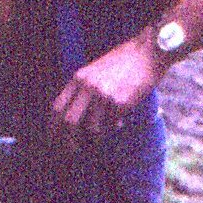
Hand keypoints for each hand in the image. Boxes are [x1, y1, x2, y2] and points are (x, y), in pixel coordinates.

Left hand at [50, 36, 166, 149]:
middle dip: (69, 140)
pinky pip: (113, 124)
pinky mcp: (121, 102)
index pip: (58, 107)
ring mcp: (104, 95)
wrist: (147, 52)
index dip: (54, 126)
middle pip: (70, 121)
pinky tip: (120, 122)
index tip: (55, 138)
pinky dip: (114, 127)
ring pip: (93, 128)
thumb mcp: (95, 70)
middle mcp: (88, 86)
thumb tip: (75, 117)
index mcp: (79, 78)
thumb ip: (84, 88)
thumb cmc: (124, 61)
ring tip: (105, 131)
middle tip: (72, 150)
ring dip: (97, 135)